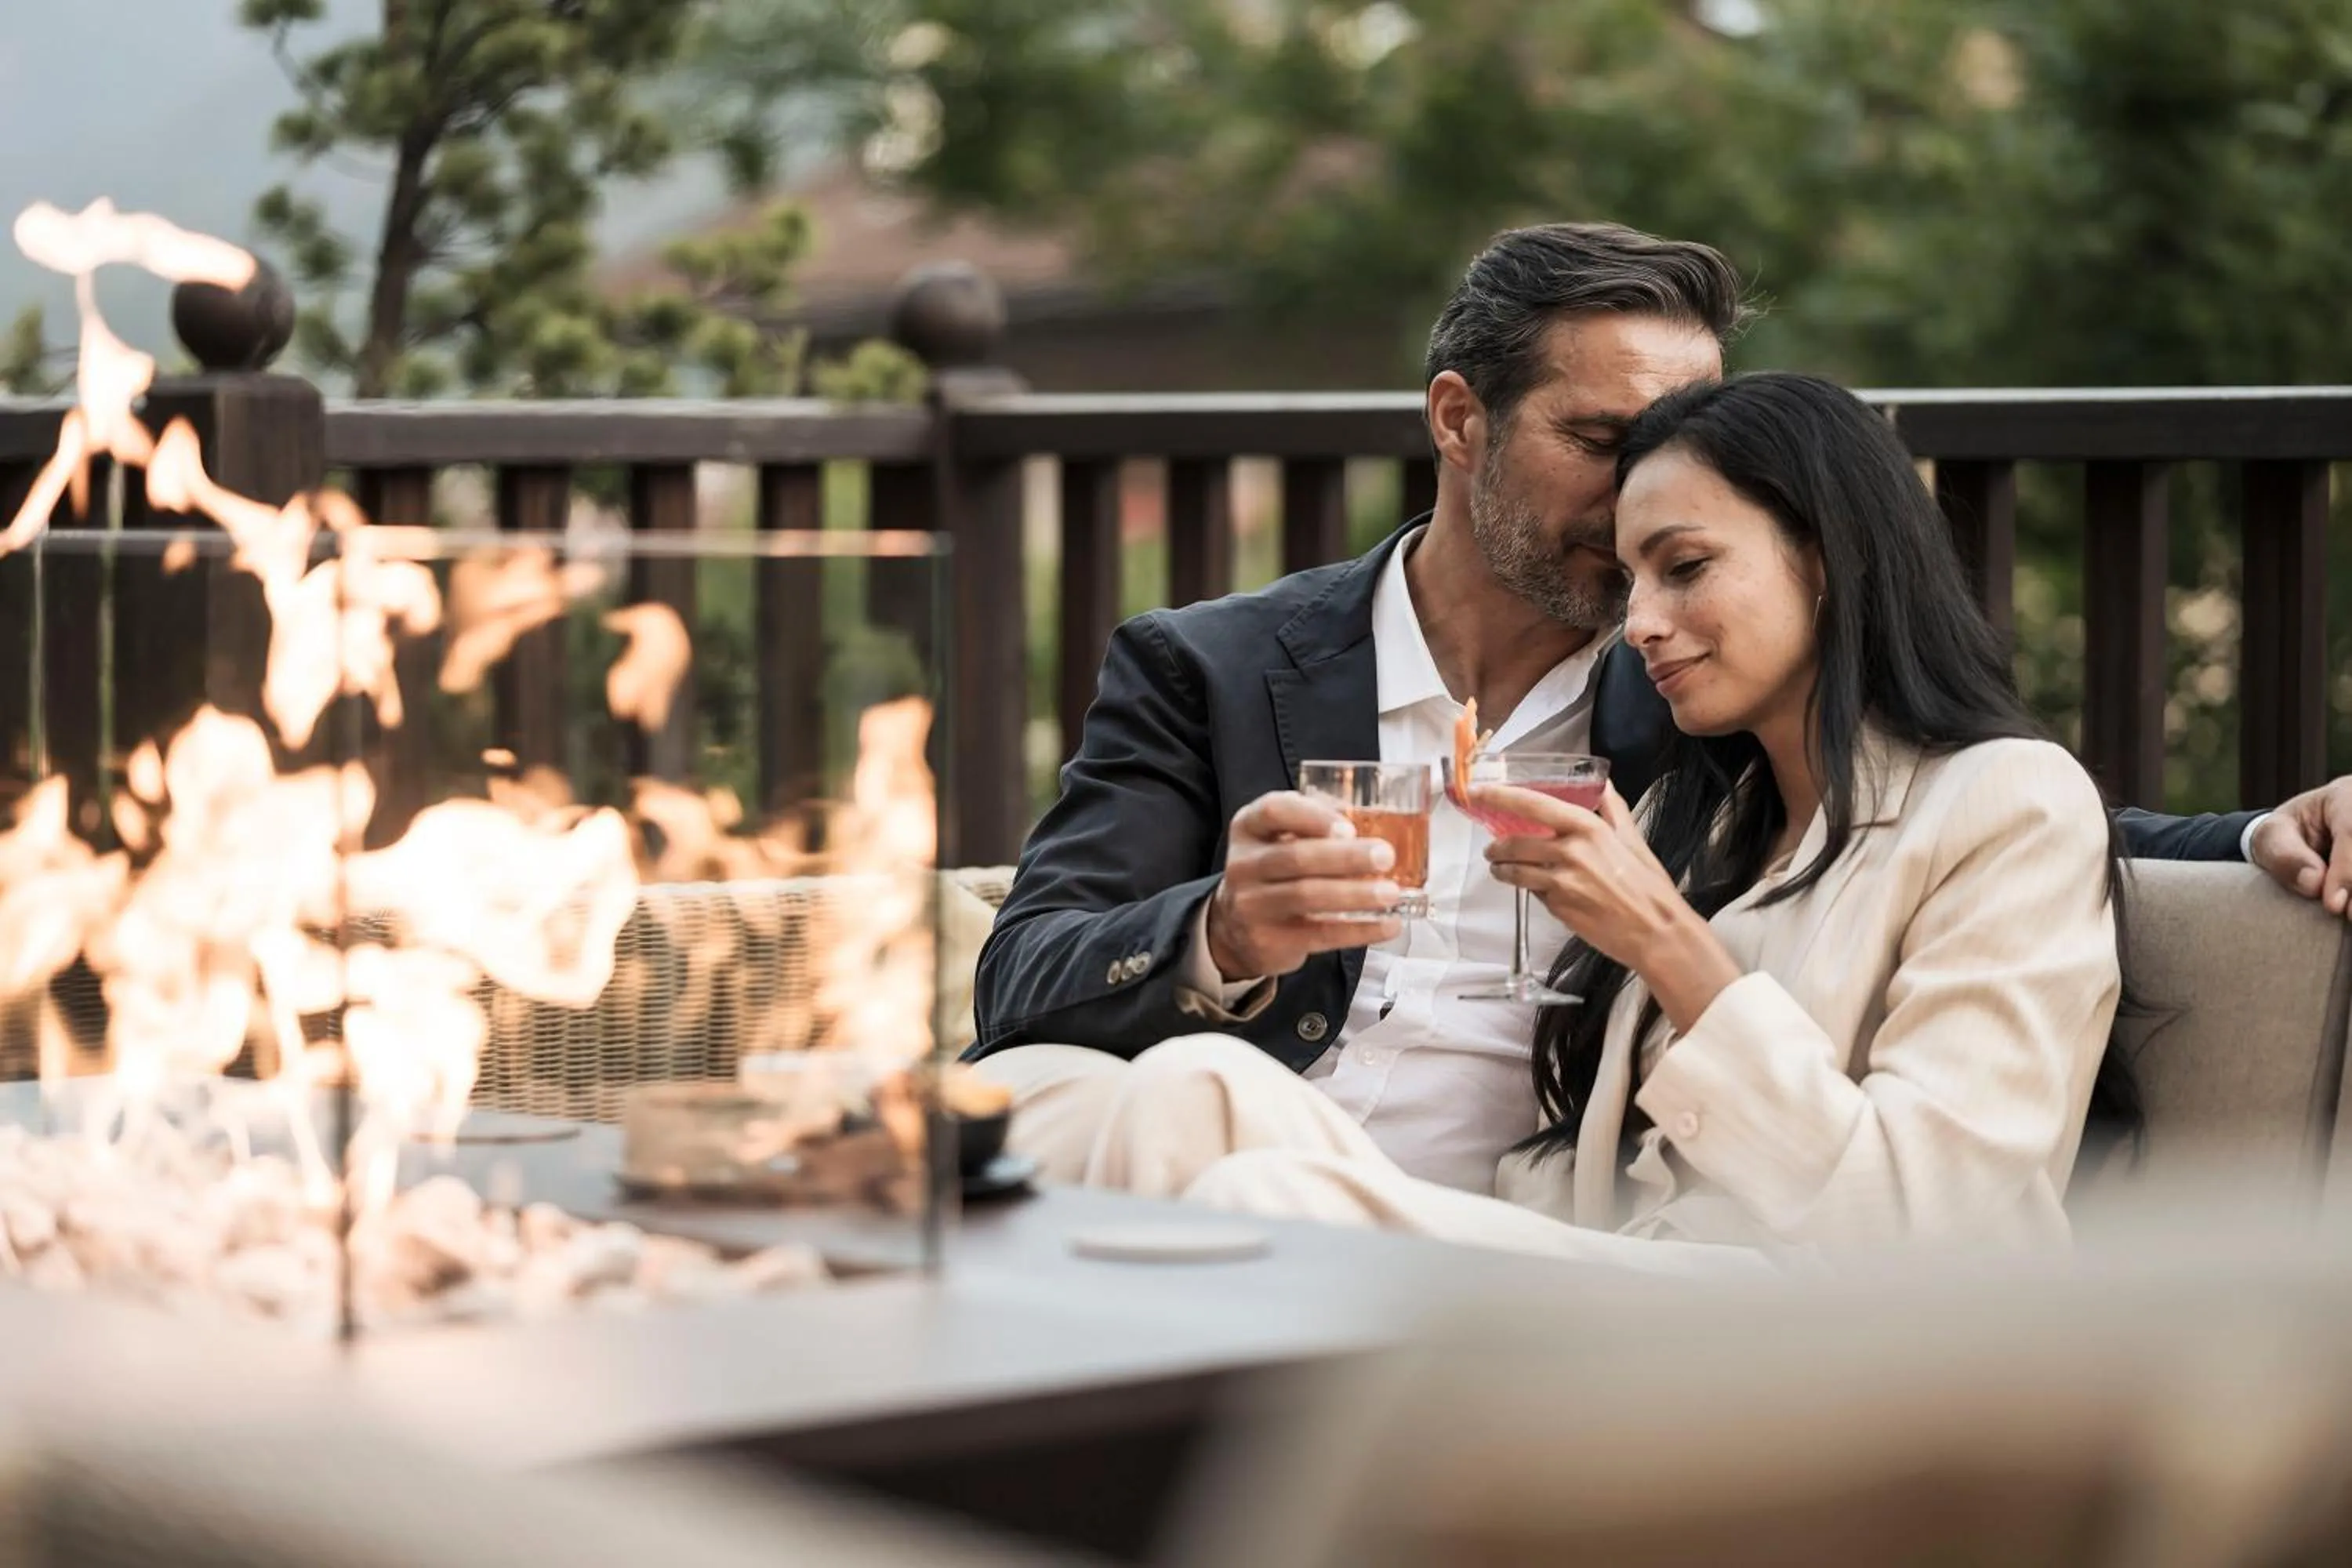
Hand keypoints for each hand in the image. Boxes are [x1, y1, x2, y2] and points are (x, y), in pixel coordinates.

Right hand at [1205, 792, 1402, 979]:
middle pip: (1295, 857)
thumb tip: (1371, 820)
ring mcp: (1251, 905)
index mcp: (1248, 828)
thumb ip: (1313, 825)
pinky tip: (1387, 924)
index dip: (1313, 817)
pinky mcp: (1269, 941)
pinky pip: (1319, 934)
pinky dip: (1359, 930)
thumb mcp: (1277, 840)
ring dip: (1354, 894)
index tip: (1349, 827)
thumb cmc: (1272, 873)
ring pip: (1306, 896)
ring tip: (1391, 892)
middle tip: (1385, 856)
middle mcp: (1244, 865)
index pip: (1274, 811)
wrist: (1235, 928)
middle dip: (1345, 857)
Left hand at [1478, 782, 1740, 1031]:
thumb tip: (1603, 785)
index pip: (1533, 805)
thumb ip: (1613, 809)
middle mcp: (1570, 851)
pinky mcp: (1556, 907)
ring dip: (1501, 869)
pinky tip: (1538, 889)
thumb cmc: (1648, 887)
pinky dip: (1531, 889)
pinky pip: (1533, 893)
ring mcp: (1560, 882)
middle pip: (1514, 843)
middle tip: (1492, 848)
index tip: (1478, 792)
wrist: (1655, 932)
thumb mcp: (1633, 839)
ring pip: (1515, 871)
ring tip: (1499, 868)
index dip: (1500, 797)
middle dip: (1496, 846)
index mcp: (1588, 828)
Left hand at [2251, 776, 2351, 915]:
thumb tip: (2314, 883)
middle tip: (2348, 915)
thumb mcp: (2269, 839)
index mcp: (2344, 795)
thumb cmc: (2284, 835)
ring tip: (2351, 915)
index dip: (2346, 870)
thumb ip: (2285, 858)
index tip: (2333, 905)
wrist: (2299, 836)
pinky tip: (2351, 911)